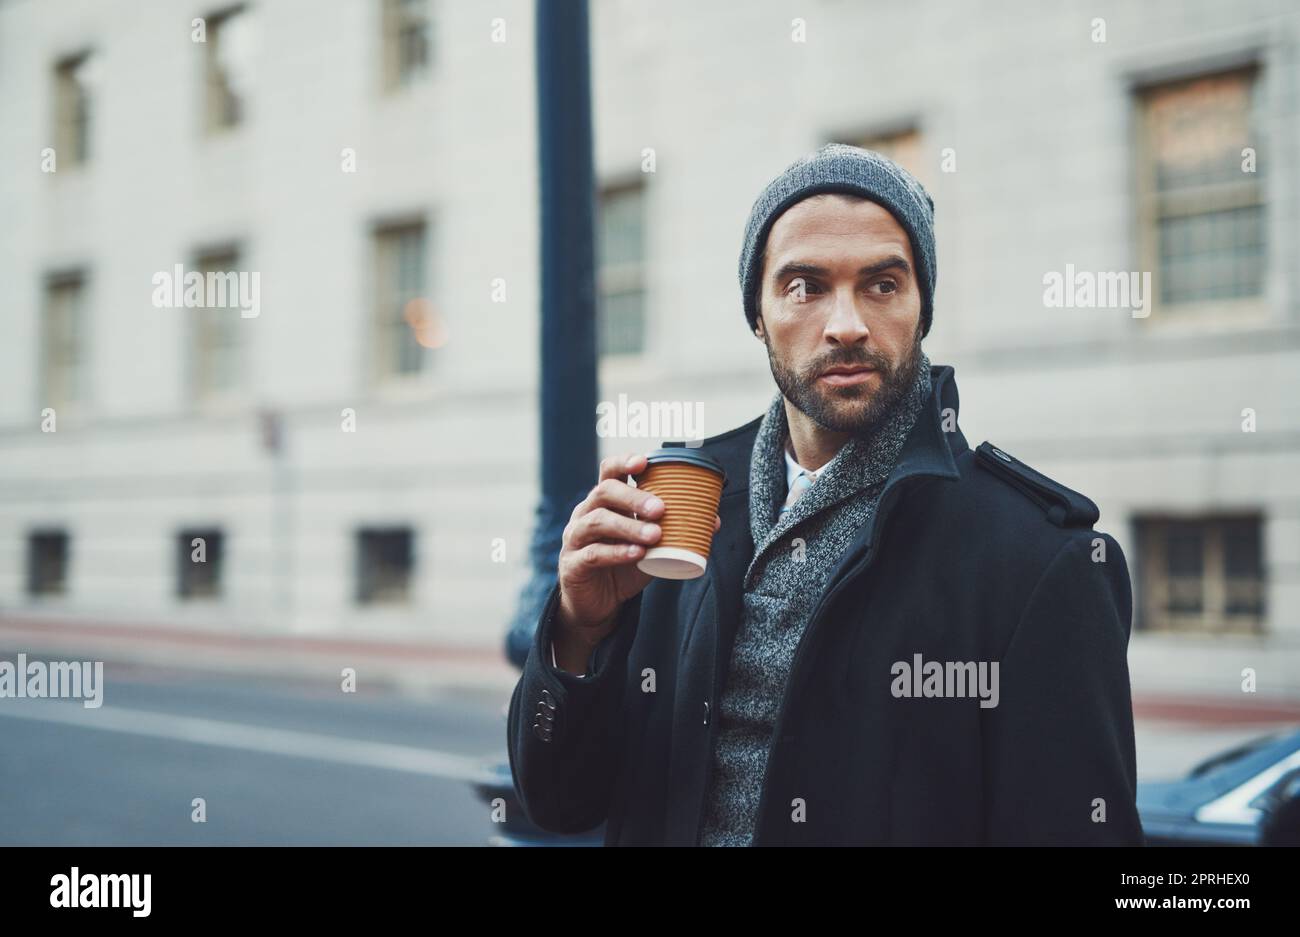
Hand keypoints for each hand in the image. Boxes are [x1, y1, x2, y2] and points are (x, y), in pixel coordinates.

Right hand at [554, 452, 719, 664]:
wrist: (598, 605)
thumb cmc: (624, 566)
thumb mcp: (650, 546)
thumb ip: (674, 531)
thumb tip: (714, 521)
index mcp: (604, 502)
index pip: (609, 472)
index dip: (624, 462)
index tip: (644, 462)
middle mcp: (585, 514)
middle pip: (604, 492)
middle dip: (633, 497)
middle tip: (660, 508)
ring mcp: (576, 538)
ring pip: (598, 521)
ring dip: (629, 525)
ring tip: (655, 535)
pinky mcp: (574, 564)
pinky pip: (593, 553)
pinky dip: (617, 552)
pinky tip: (637, 554)